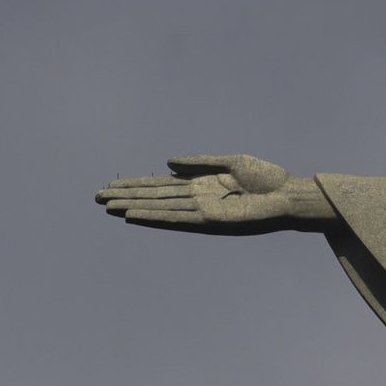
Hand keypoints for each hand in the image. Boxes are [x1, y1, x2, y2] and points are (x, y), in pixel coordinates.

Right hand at [96, 154, 339, 233]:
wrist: (288, 196)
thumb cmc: (266, 179)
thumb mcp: (230, 162)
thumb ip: (199, 162)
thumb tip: (168, 163)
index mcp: (201, 185)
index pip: (162, 186)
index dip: (137, 185)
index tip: (113, 185)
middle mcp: (197, 200)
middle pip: (154, 198)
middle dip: (127, 197)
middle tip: (97, 197)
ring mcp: (201, 212)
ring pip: (159, 209)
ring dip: (133, 207)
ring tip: (108, 206)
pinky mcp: (210, 222)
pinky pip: (176, 219)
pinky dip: (154, 218)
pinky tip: (135, 216)